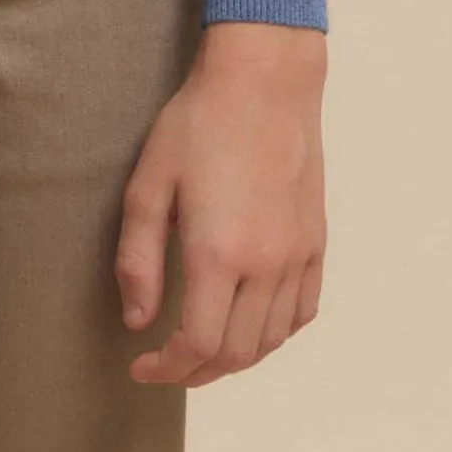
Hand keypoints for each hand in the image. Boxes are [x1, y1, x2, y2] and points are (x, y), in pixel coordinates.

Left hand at [116, 20, 326, 388]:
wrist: (263, 79)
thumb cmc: (201, 121)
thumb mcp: (149, 182)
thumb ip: (139, 258)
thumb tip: (137, 320)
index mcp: (219, 253)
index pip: (197, 345)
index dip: (167, 369)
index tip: (142, 367)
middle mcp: (265, 264)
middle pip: (235, 353)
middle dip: (196, 372)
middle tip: (167, 365)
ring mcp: (296, 254)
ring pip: (271, 340)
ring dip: (235, 359)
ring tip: (203, 350)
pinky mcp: (314, 240)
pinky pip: (303, 311)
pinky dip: (276, 333)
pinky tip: (252, 323)